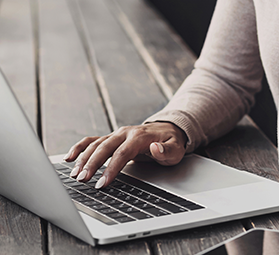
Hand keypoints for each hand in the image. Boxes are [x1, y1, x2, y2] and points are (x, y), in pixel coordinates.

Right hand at [64, 122, 186, 187]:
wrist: (168, 130)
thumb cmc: (171, 142)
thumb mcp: (176, 149)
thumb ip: (166, 151)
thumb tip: (156, 147)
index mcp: (140, 136)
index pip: (123, 153)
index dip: (112, 168)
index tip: (102, 183)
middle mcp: (125, 133)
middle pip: (105, 147)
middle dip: (92, 163)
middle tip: (82, 180)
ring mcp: (117, 134)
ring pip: (96, 144)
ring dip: (83, 158)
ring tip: (74, 174)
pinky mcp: (111, 138)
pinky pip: (92, 140)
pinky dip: (80, 147)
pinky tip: (69, 158)